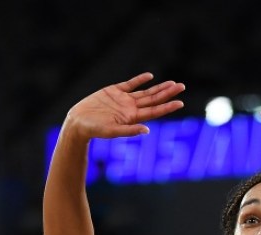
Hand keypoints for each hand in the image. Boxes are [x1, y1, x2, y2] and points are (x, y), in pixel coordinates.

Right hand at [65, 72, 184, 139]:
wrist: (78, 122)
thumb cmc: (94, 130)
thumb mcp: (112, 131)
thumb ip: (129, 130)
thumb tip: (147, 130)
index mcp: (133, 117)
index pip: (154, 111)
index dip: (167, 106)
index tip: (180, 102)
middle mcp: (131, 108)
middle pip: (154, 99)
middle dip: (168, 93)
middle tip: (182, 86)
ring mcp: (123, 99)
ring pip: (145, 92)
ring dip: (159, 88)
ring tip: (173, 83)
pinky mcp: (113, 91)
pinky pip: (130, 84)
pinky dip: (139, 80)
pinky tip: (149, 76)